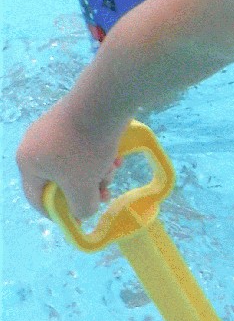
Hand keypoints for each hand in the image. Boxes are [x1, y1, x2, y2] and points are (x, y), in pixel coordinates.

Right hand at [15, 98, 126, 220]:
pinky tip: (117, 155)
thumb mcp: (82, 187)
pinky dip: (100, 153)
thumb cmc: (85, 149)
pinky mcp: (75, 117)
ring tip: (114, 169)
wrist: (104, 101)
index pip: (37, 197)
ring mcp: (55, 127)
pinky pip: (85, 145)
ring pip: (76, 163)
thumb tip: (83, 211)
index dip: (57, 213)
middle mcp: (35, 143)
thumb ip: (80, 207)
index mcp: (27, 162)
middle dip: (86, 188)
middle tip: (106, 193)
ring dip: (97, 171)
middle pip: (61, 179)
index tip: (77, 219)